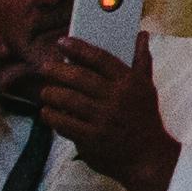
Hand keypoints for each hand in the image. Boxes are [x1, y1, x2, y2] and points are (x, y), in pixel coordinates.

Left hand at [21, 36, 182, 190]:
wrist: (147, 156)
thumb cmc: (145, 118)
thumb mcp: (147, 87)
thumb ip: (141, 61)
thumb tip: (142, 35)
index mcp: (129, 82)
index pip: (101, 58)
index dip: (79, 48)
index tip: (63, 42)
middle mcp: (116, 98)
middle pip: (80, 78)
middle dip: (57, 70)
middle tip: (44, 67)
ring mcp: (103, 119)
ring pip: (68, 100)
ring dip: (52, 93)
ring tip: (45, 91)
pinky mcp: (91, 139)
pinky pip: (64, 123)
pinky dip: (52, 116)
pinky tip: (47, 112)